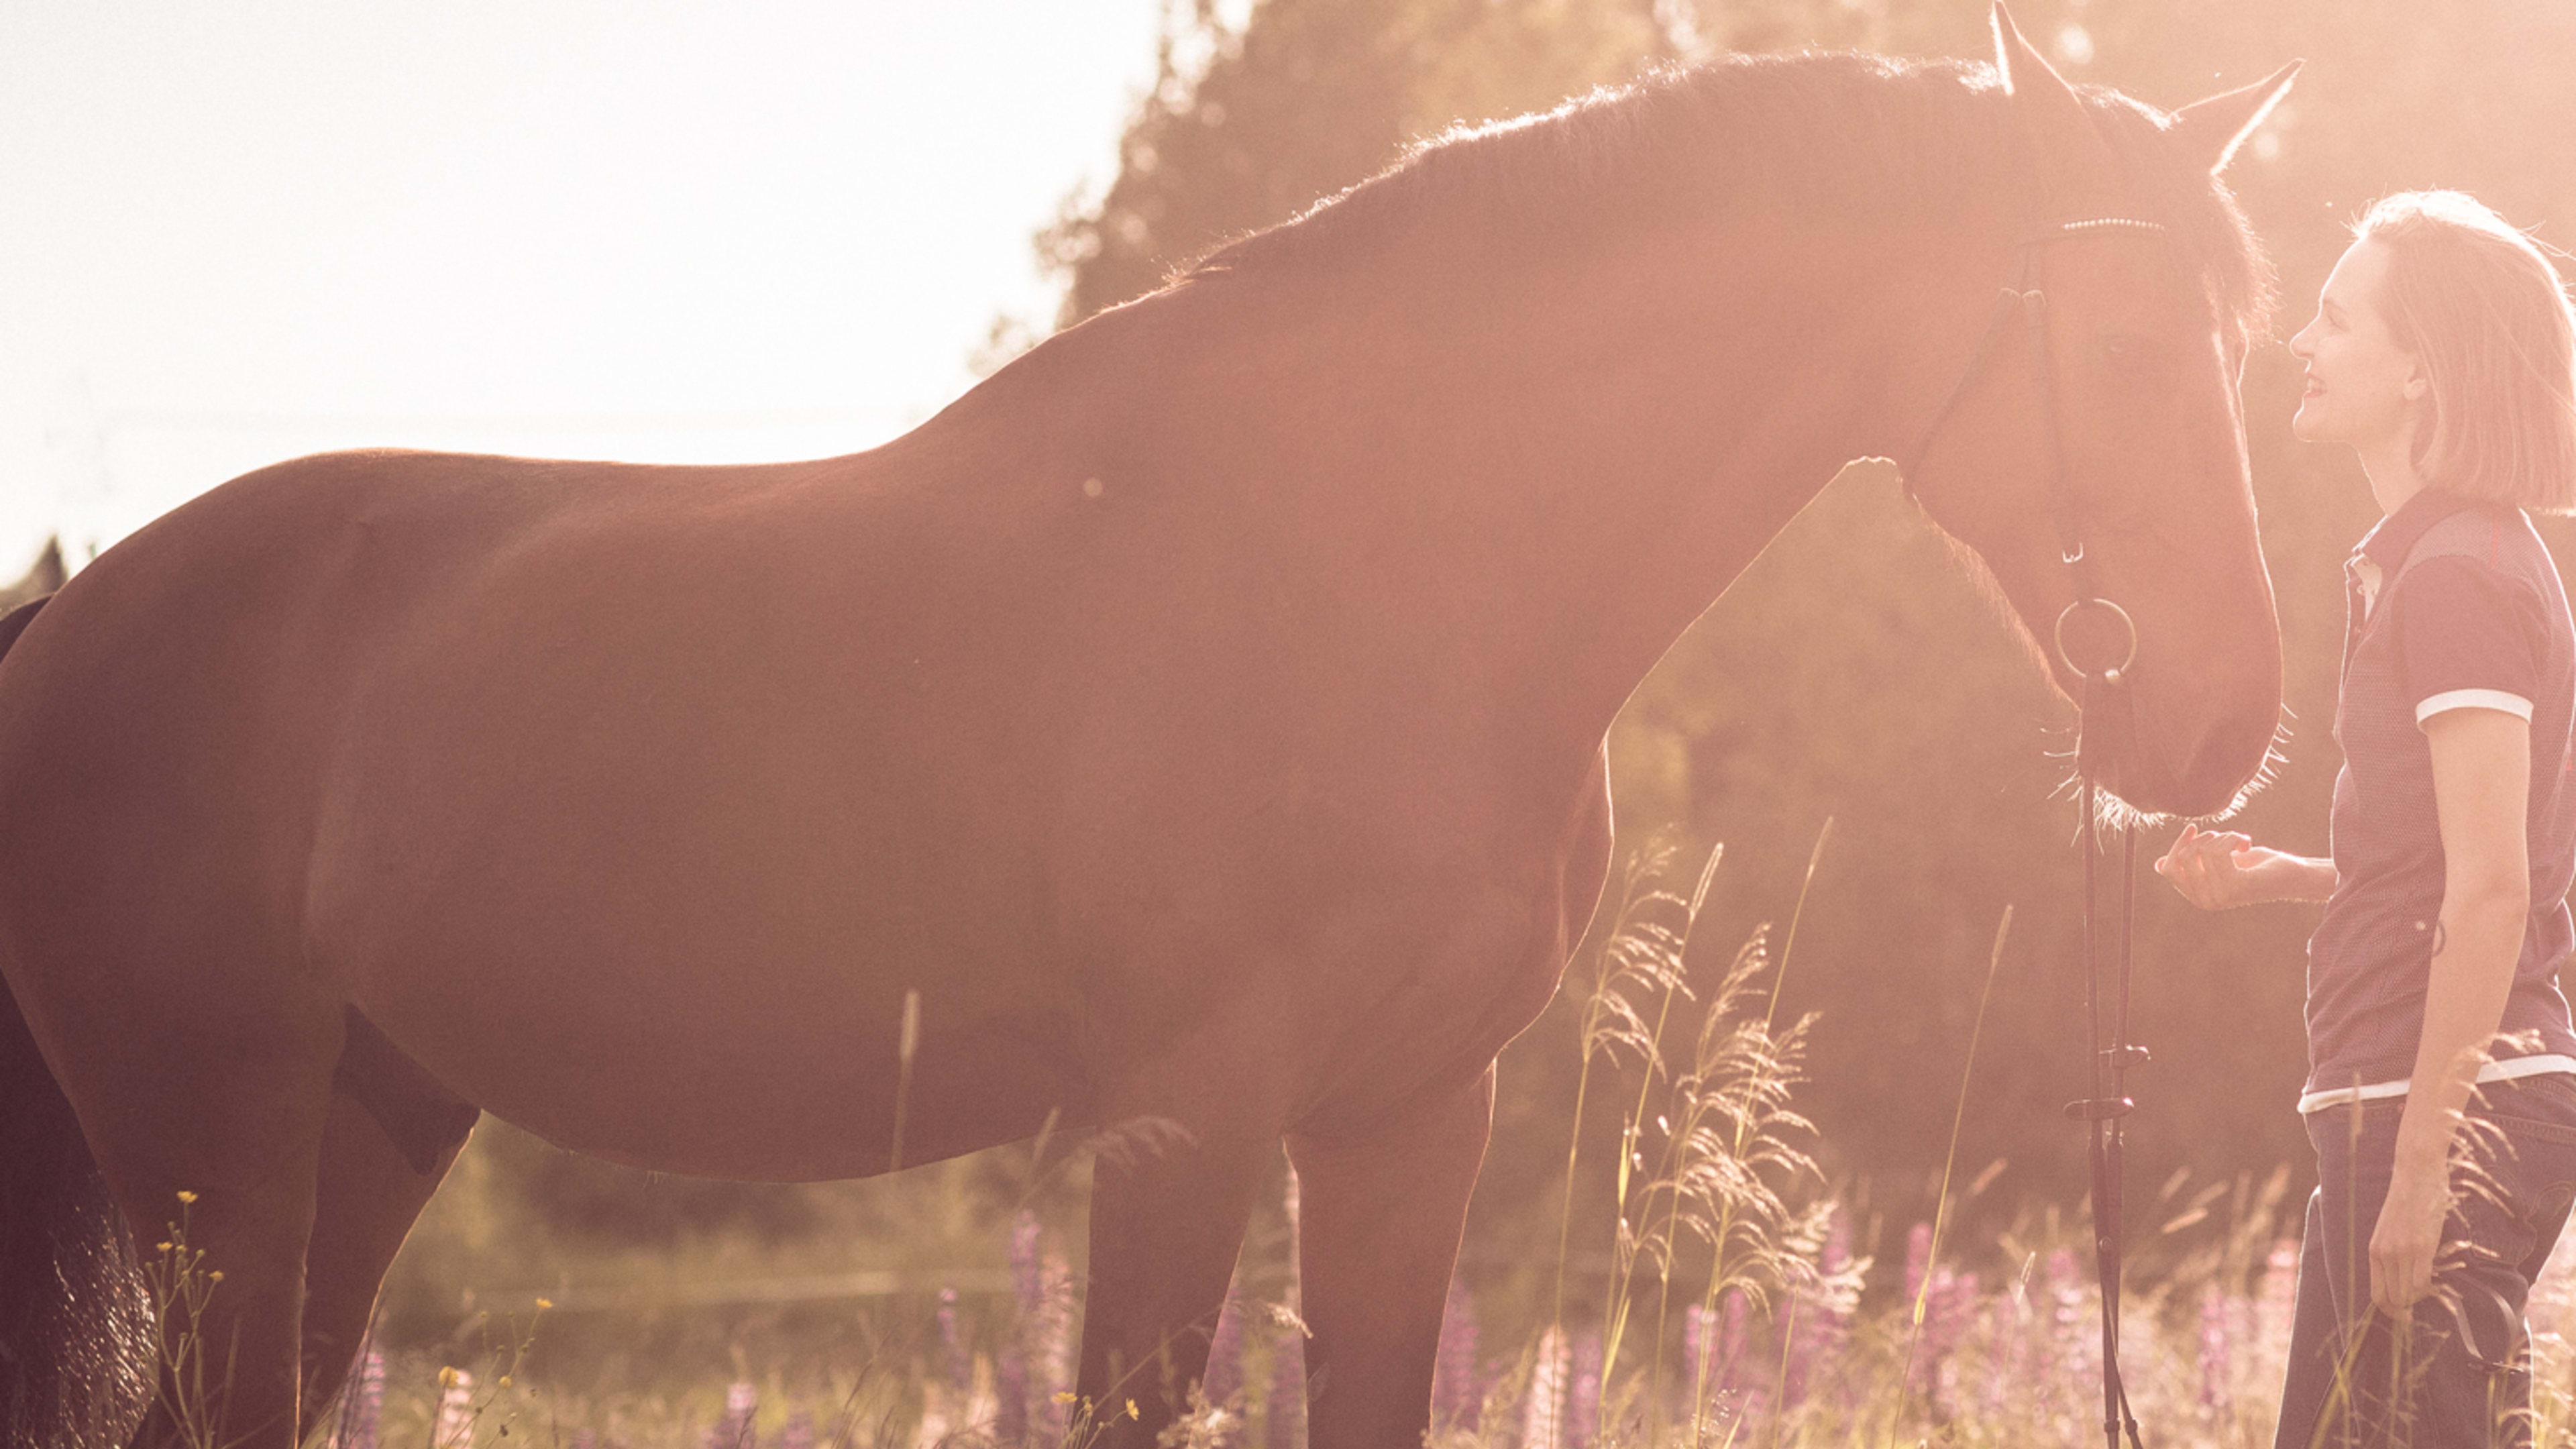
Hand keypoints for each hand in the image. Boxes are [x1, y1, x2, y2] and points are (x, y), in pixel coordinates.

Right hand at [2153, 823, 2299, 908]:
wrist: (2290, 875)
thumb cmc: (2255, 867)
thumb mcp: (2217, 863)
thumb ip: (2192, 864)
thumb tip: (2158, 864)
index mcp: (2197, 897)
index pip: (2167, 868)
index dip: (2177, 845)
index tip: (2193, 829)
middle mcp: (2205, 901)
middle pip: (2182, 857)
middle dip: (2201, 837)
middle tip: (2223, 836)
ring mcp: (2220, 895)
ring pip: (2202, 850)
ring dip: (2223, 836)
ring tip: (2238, 840)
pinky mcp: (2236, 886)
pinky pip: (2218, 851)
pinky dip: (2232, 838)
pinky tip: (2245, 842)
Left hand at [2369, 1151, 2450, 1315]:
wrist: (2416, 1174)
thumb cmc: (2406, 1202)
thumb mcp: (2390, 1230)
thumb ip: (2392, 1254)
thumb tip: (2402, 1279)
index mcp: (2374, 1251)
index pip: (2377, 1295)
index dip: (2391, 1311)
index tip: (2406, 1314)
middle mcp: (2384, 1254)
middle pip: (2392, 1300)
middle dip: (2407, 1310)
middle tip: (2422, 1306)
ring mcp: (2402, 1251)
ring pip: (2408, 1294)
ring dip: (2421, 1299)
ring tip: (2431, 1290)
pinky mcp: (2421, 1246)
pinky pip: (2423, 1281)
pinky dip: (2431, 1288)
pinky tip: (2437, 1281)